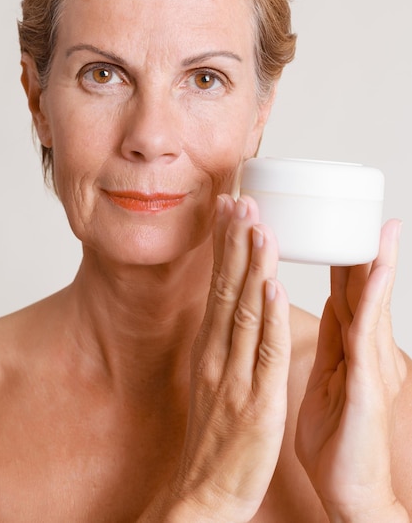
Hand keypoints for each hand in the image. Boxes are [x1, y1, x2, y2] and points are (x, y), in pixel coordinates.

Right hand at [164, 195, 290, 521]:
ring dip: (253, 266)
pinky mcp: (257, 401)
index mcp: (212, 348)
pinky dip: (269, 316)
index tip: (232, 210)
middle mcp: (219, 355)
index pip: (218, 286)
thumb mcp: (211, 380)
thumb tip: (231, 309)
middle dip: (235, 242)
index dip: (225, 247)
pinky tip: (272, 286)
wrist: (204, 492)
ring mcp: (236, 376)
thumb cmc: (215, 437)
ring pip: (247, 311)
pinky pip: (265, 352)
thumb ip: (222, 344)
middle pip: (228, 288)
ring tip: (259, 226)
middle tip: (242, 200)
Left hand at [295, 219, 408, 521]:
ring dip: (373, 263)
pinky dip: (370, 300)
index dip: (342, 259)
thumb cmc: (337, 439)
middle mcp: (366, 351)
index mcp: (350, 348)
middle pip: (362, 291)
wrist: (351, 491)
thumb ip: (330, 345)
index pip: (345, 294)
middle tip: (365, 212)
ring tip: (379, 228)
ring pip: (370, 304)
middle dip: (363, 249)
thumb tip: (324, 313)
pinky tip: (372, 273)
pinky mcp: (370, 384)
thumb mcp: (326, 381)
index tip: (337, 227)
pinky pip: (365, 334)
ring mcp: (372, 365)